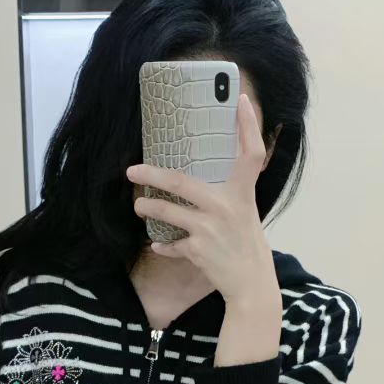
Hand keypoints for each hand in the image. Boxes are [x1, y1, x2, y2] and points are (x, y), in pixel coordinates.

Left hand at [127, 95, 277, 307]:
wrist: (252, 284)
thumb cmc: (247, 246)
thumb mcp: (247, 213)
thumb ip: (232, 194)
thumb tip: (209, 177)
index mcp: (242, 193)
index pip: (251, 153)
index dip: (248, 125)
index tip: (241, 99)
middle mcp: (226, 207)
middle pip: (181, 182)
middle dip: (152, 174)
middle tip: (132, 170)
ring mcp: (210, 229)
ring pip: (168, 212)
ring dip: (148, 207)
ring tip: (138, 205)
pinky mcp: (198, 250)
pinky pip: (172, 244)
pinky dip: (163, 246)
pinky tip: (156, 245)